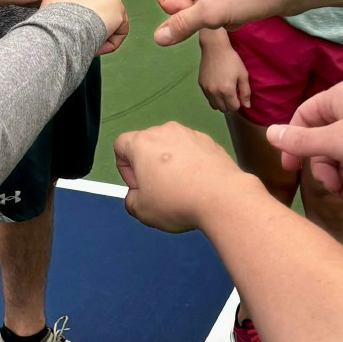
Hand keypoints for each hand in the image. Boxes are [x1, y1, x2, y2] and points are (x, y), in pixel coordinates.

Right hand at [41, 0, 126, 52]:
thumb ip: (56, 13)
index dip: (73, 20)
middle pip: (92, 5)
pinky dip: (112, 41)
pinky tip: (99, 48)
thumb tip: (64, 26)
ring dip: (101, 32)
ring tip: (90, 47)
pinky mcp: (115, 3)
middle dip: (90, 23)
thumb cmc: (47, 28)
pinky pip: (120, 28)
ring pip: (107, 16)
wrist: (61, 27)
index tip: (69, 34)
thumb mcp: (44, 15)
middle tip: (81, 41)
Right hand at [114, 121, 255, 232]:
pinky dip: (191, 164)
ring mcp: (189, 134)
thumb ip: (131, 200)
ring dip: (171, 165)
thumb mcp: (141, 210)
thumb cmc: (179, 201)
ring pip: (171, 147)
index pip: (120, 146)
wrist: (222, 198)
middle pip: (147, 145)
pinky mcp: (209, 141)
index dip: (125, 170)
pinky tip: (197, 185)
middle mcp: (164, 132)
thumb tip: (136, 197)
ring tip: (181, 190)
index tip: (138, 186)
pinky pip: (192, 151)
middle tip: (158, 191)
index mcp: (141, 143)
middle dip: (148, 166)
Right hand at [152, 0, 305, 45]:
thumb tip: (157, 38)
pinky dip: (224, 13)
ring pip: (198, 2)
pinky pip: (215, 2)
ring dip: (212, 16)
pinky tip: (242, 13)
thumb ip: (182, 24)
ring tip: (232, 13)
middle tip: (217, 15)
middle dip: (196, 12)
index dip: (174, 7)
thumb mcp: (213, 11)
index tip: (198, 13)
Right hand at [196, 29, 250, 114]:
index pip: (234, 108)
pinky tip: (217, 86)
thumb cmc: (232, 60)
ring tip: (224, 92)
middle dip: (230, 104)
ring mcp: (206, 90)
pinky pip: (208, 98)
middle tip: (233, 93)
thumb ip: (246, 92)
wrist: (214, 48)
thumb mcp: (243, 74)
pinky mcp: (201, 85)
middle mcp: (215, 93)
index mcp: (227, 91)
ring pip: (214, 106)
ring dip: (221, 102)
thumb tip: (247, 106)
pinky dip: (214, 96)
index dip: (238, 103)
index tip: (239, 94)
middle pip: (224, 109)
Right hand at [267, 82, 342, 199]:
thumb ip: (303, 140)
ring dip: (340, 171)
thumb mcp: (337, 141)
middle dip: (323, 163)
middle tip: (333, 187)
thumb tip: (269, 132)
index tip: (291, 169)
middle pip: (324, 134)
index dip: (294, 141)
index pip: (304, 114)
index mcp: (340, 95)